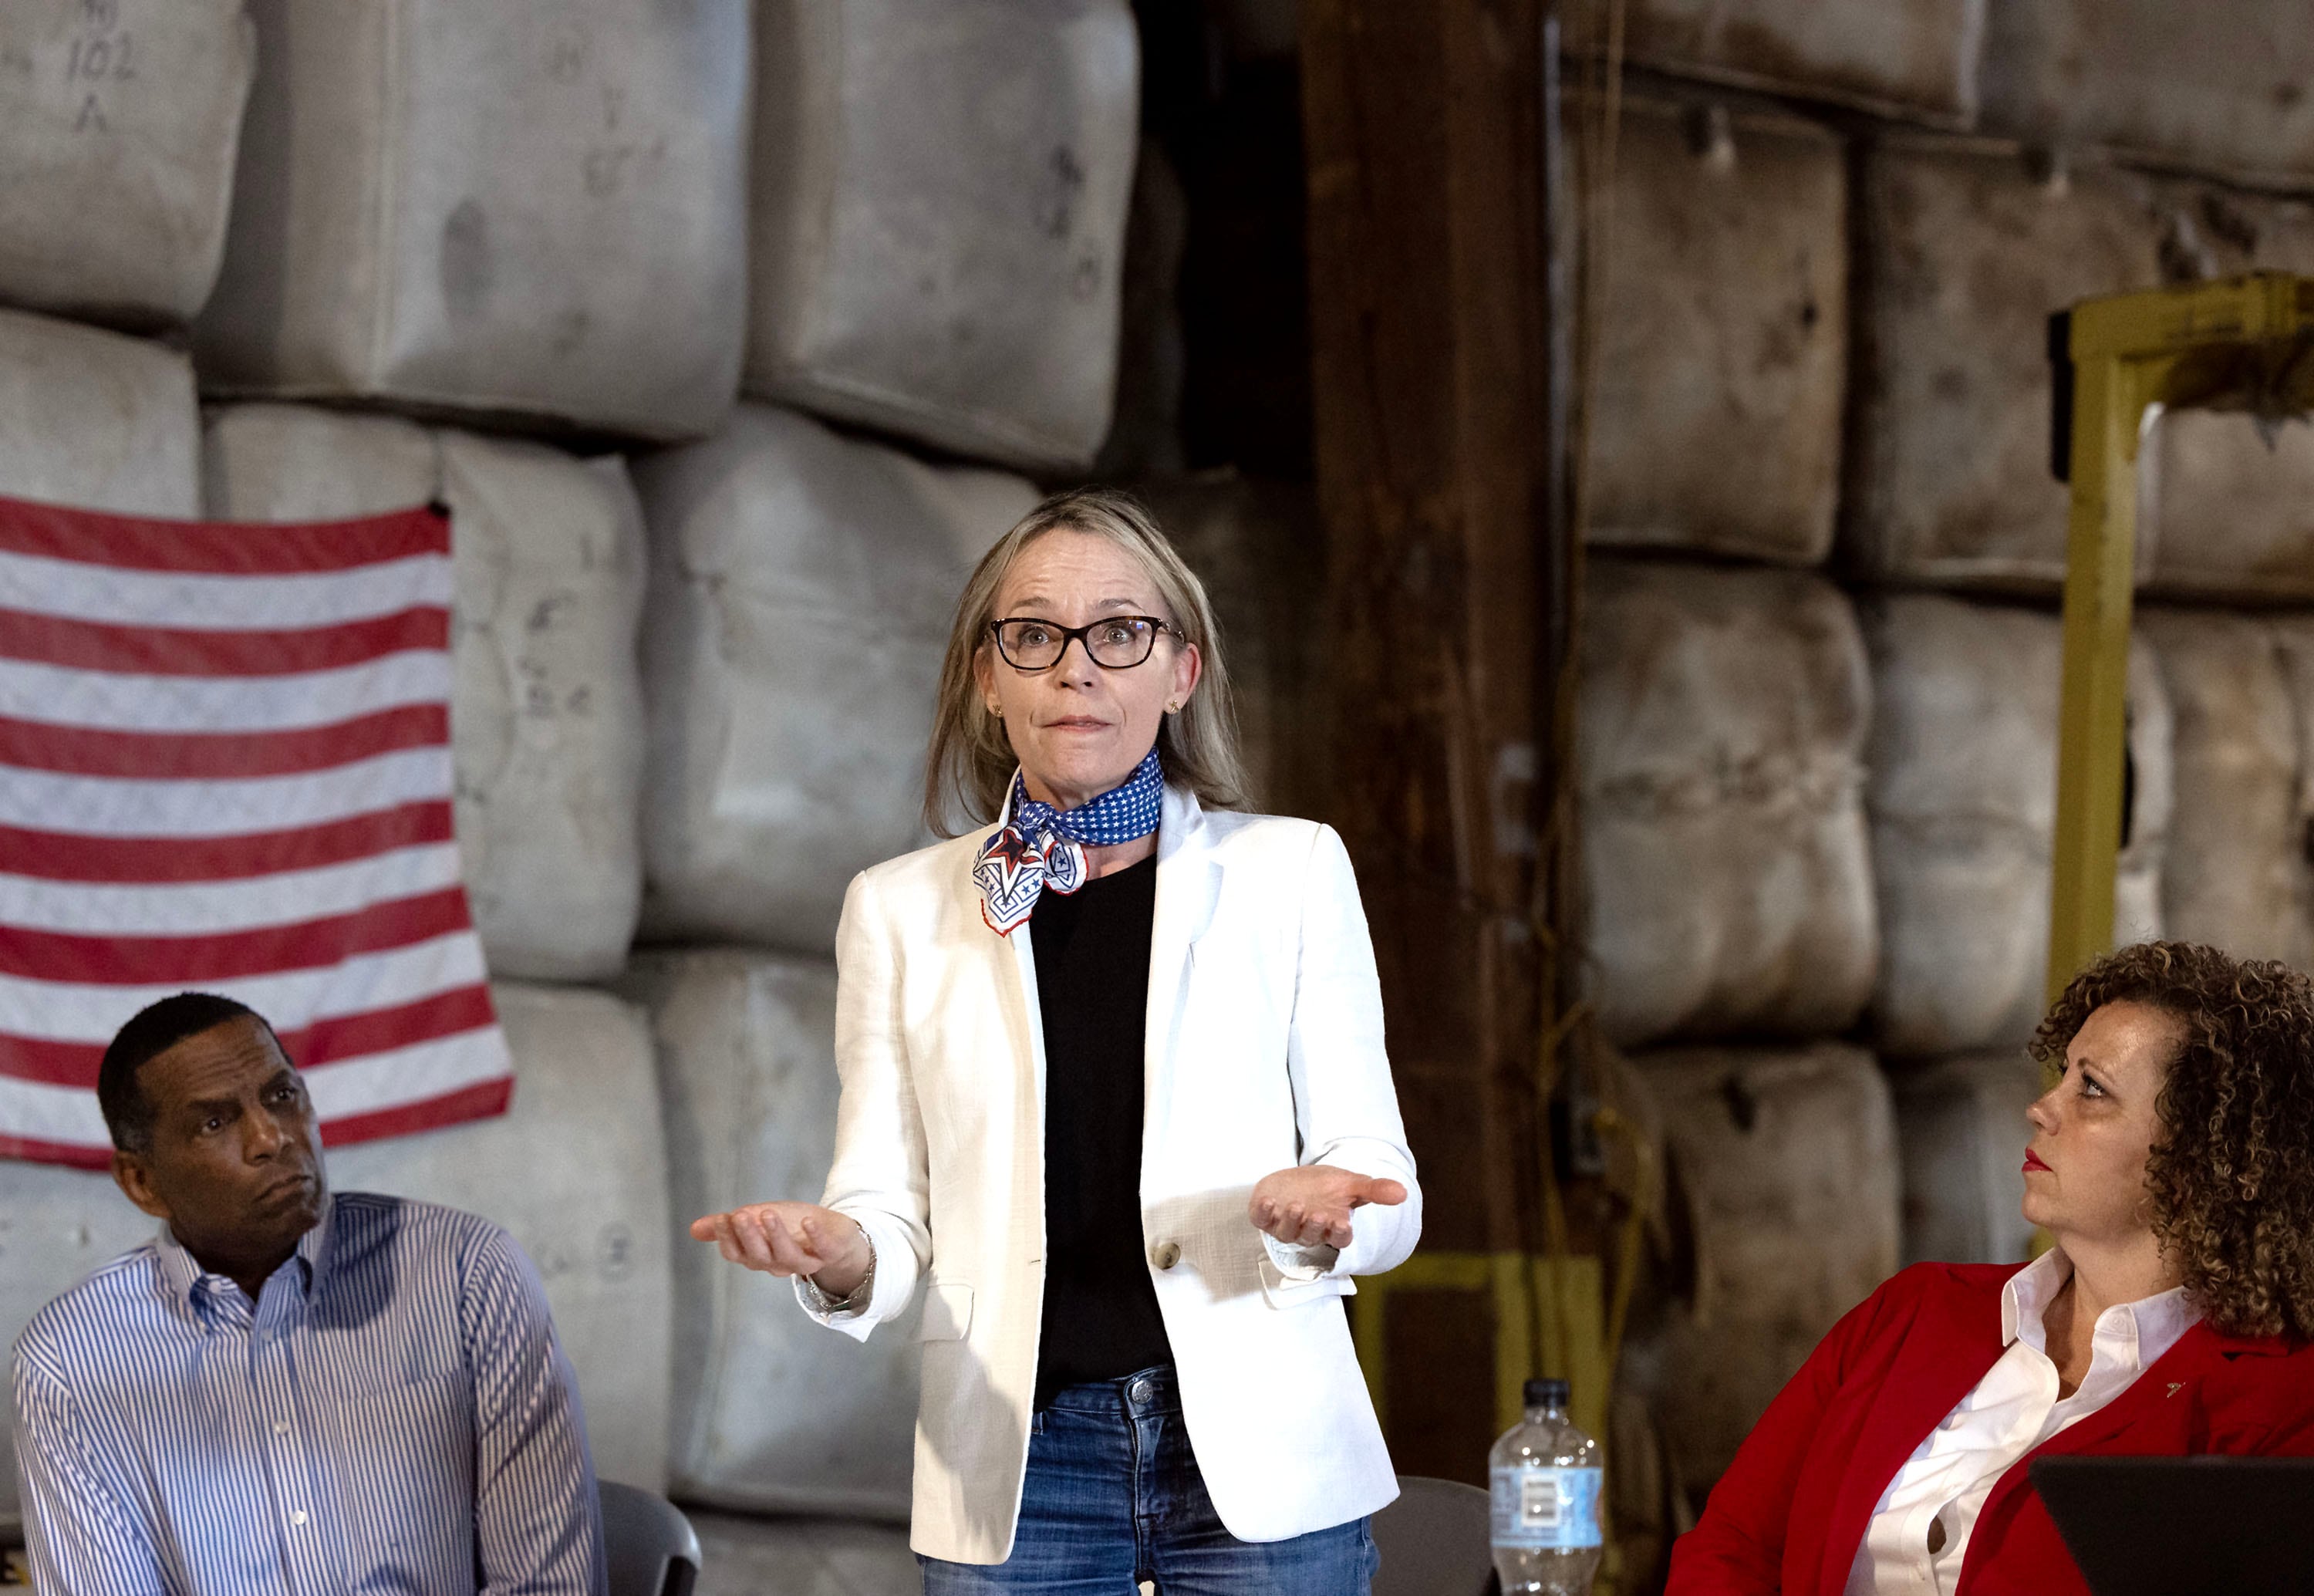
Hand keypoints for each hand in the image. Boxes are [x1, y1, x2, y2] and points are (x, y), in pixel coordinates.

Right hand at [688, 1201, 871, 1298]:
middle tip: (740, 1215)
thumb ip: (729, 1226)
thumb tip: (693, 1229)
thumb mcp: (759, 1221)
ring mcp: (805, 1260)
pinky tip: (808, 1220)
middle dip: (748, 1236)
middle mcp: (778, 1263)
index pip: (737, 1253)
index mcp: (758, 1256)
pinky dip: (816, 1236)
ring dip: (776, 1235)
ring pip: (788, 1256)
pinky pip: (823, 1249)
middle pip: (759, 1256)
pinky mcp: (830, 1252)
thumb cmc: (792, 1228)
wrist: (835, 1235)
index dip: (728, 1238)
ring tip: (767, 1213)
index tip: (723, 1219)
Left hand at [1248, 1165, 1407, 1250]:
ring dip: (1290, 1220)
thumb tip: (1403, 1192)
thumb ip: (1375, 1190)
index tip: (1342, 1223)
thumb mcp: (1352, 1183)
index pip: (1338, 1239)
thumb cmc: (1327, 1186)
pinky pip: (1261, 1219)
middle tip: (1317, 1214)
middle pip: (1312, 1237)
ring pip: (1287, 1232)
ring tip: (1295, 1204)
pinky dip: (1263, 1211)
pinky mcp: (1265, 1216)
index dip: (1339, 1234)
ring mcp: (1285, 1225)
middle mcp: (1308, 1231)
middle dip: (1314, 1227)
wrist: (1300, 1180)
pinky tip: (1267, 1201)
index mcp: (1332, 1227)